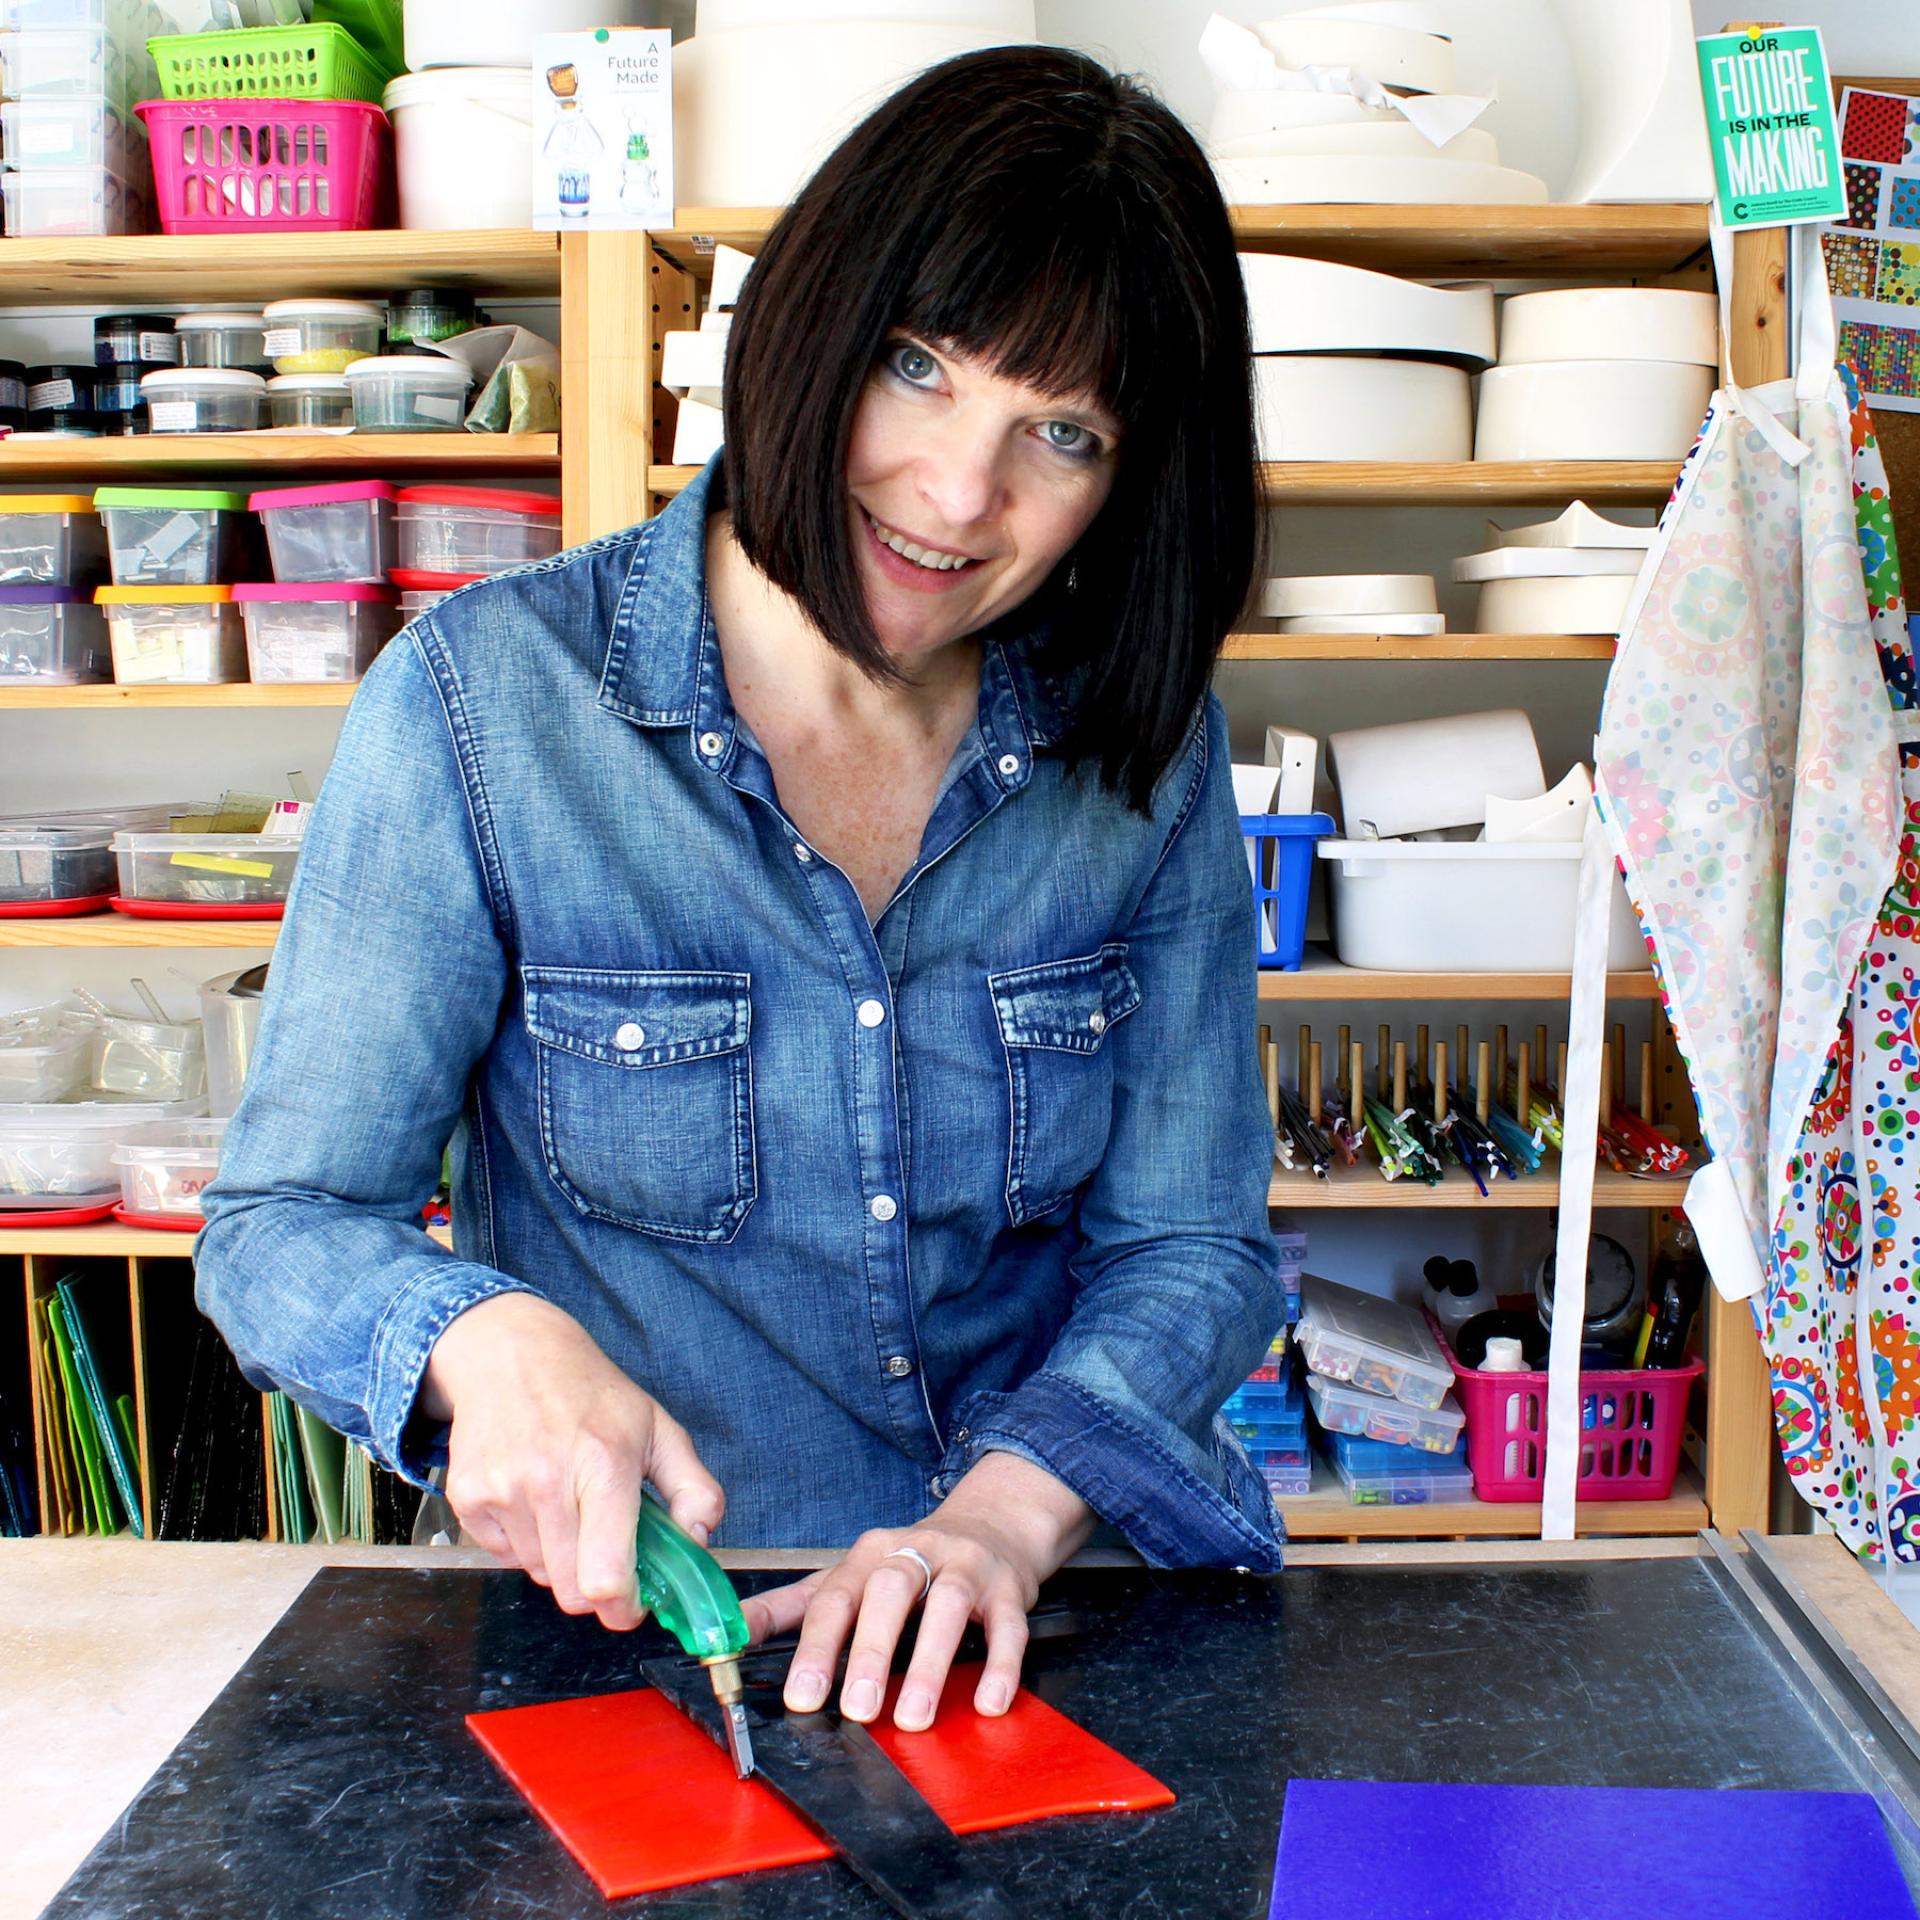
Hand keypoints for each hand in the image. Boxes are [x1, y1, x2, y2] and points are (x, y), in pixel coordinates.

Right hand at [421, 1291, 724, 1631]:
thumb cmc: (591, 1394)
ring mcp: (502, 1491)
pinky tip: (536, 1500)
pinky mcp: (467, 1498)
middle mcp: (548, 1481)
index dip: (623, 1608)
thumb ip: (694, 1489)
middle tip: (607, 1554)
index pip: (605, 1576)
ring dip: (561, 1560)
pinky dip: (525, 1543)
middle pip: (571, 1592)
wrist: (510, 1355)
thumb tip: (698, 1542)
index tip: (634, 1603)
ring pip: (540, 1575)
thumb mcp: (659, 1428)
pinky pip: (504, 1556)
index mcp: (605, 1465)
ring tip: (569, 1508)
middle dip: (596, 1587)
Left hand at [740, 1452, 1092, 1733]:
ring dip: (930, 1662)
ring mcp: (965, 1565)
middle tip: (857, 1711)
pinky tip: (988, 1700)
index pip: (835, 1597)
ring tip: (914, 1716)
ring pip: (949, 1604)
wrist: (990, 1527)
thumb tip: (726, 1635)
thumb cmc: (909, 1565)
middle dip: (871, 1652)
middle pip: (889, 1592)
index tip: (802, 1696)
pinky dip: (1001, 1663)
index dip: (817, 1648)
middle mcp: (916, 1552)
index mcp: (868, 1555)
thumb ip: (788, 1608)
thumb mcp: (847, 1577)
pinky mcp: (1008, 1587)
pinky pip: (1009, 1624)